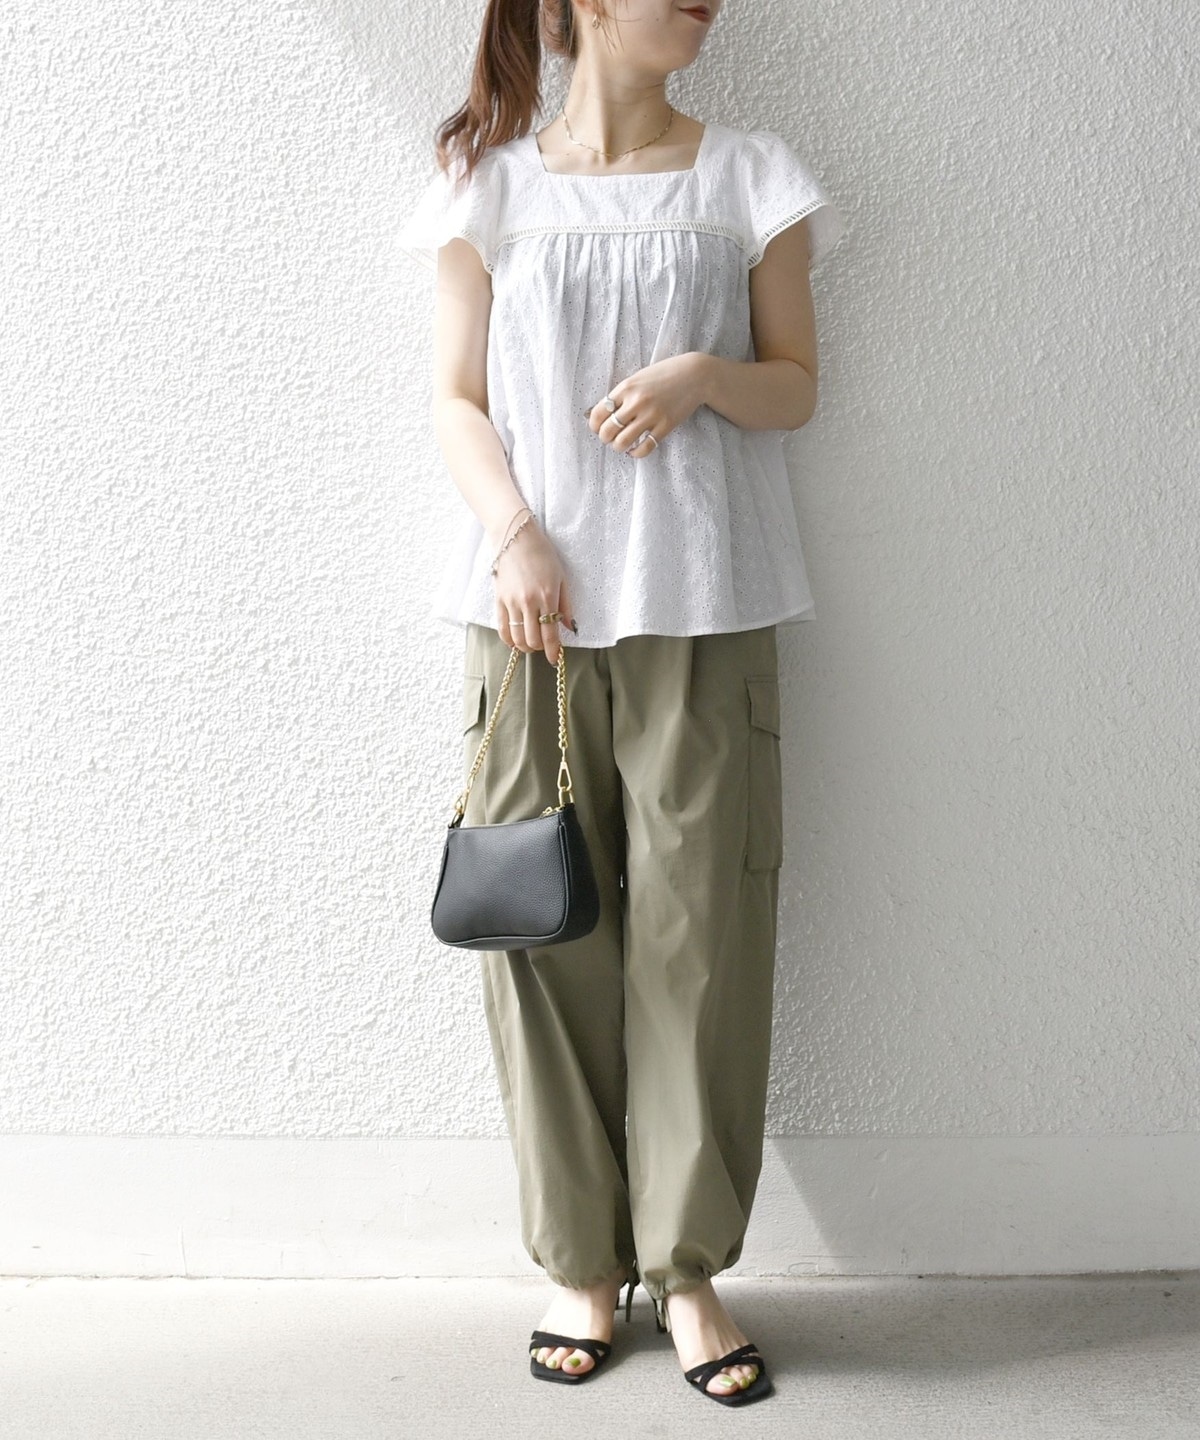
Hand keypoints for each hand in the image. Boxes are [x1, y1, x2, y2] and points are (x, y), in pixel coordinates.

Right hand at [492, 520, 577, 663]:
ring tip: (531, 643)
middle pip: (533, 641)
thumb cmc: (542, 554)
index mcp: (547, 596)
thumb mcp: (561, 578)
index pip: (550, 634)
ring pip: (517, 638)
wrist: (516, 537)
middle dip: (540, 649)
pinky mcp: (499, 600)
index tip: (556, 659)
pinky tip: (516, 641)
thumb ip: (566, 605)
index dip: (554, 651)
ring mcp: (511, 602)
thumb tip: (569, 627)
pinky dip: (509, 640)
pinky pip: (502, 629)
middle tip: (545, 645)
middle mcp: (528, 602)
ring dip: (525, 647)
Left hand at [585, 352, 707, 457]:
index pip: (599, 413)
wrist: (694, 376)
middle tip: (609, 438)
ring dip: (618, 447)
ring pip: (622, 442)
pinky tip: (634, 450)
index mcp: (626, 388)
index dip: (594, 425)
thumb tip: (603, 413)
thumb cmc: (663, 375)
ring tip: (622, 444)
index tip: (597, 428)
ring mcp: (651, 415)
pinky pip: (644, 448)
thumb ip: (622, 394)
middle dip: (604, 438)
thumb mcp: (638, 378)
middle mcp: (636, 402)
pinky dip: (635, 453)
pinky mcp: (665, 426)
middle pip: (607, 430)